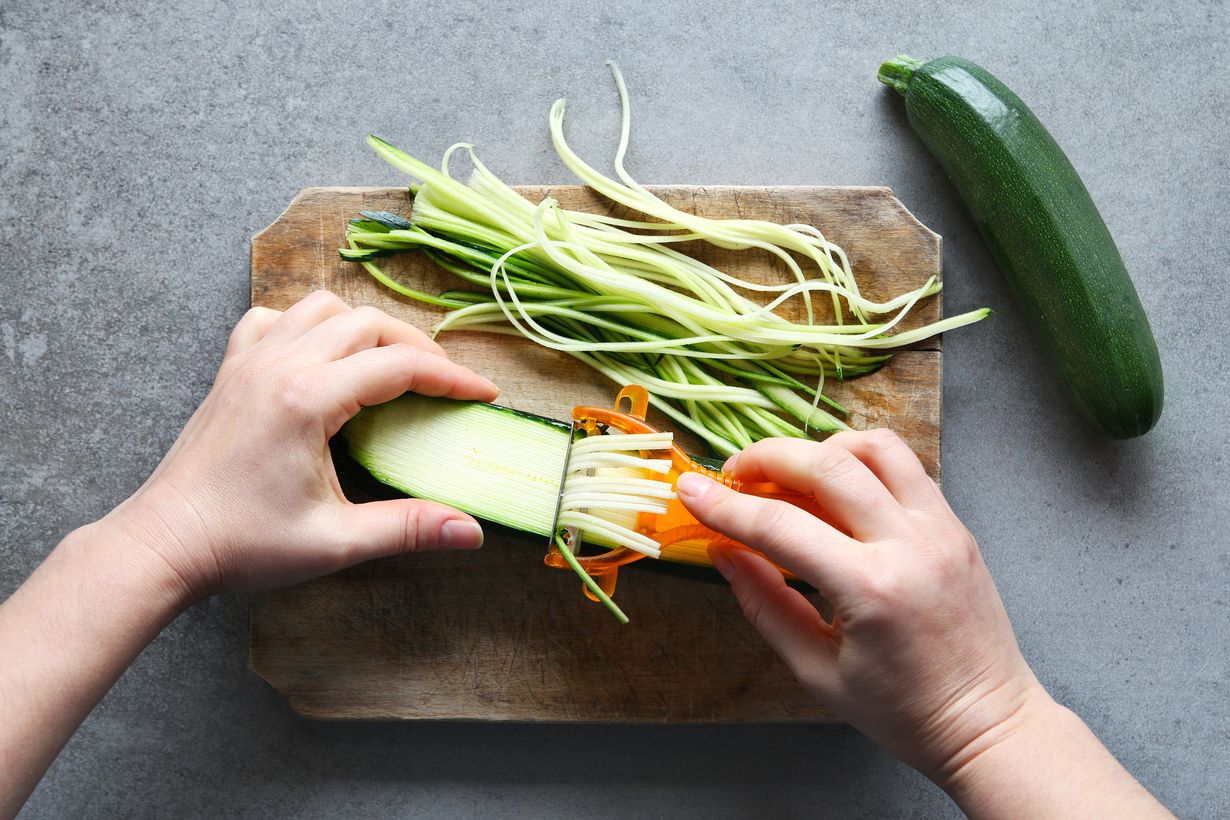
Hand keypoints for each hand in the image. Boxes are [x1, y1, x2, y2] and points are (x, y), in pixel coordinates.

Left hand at [105, 290, 499, 601]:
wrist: (165, 543)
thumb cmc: (243, 544)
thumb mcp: (335, 541)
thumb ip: (407, 528)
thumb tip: (470, 532)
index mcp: (308, 399)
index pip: (399, 366)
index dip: (451, 378)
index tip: (483, 395)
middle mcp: (280, 365)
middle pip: (368, 324)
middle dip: (417, 348)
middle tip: (445, 383)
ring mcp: (250, 362)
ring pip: (323, 308)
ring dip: (366, 327)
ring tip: (392, 362)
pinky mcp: (231, 370)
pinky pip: (274, 318)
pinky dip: (308, 323)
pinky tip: (321, 353)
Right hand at [676, 432, 1042, 784]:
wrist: (987, 722)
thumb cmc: (900, 710)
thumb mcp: (815, 671)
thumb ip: (764, 604)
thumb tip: (722, 552)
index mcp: (870, 589)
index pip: (781, 525)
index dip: (725, 505)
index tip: (689, 491)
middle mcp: (909, 544)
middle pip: (827, 463)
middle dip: (767, 457)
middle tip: (734, 475)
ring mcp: (940, 527)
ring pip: (874, 446)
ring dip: (820, 447)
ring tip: (789, 476)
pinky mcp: (955, 524)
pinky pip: (904, 465)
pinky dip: (861, 461)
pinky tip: (836, 488)